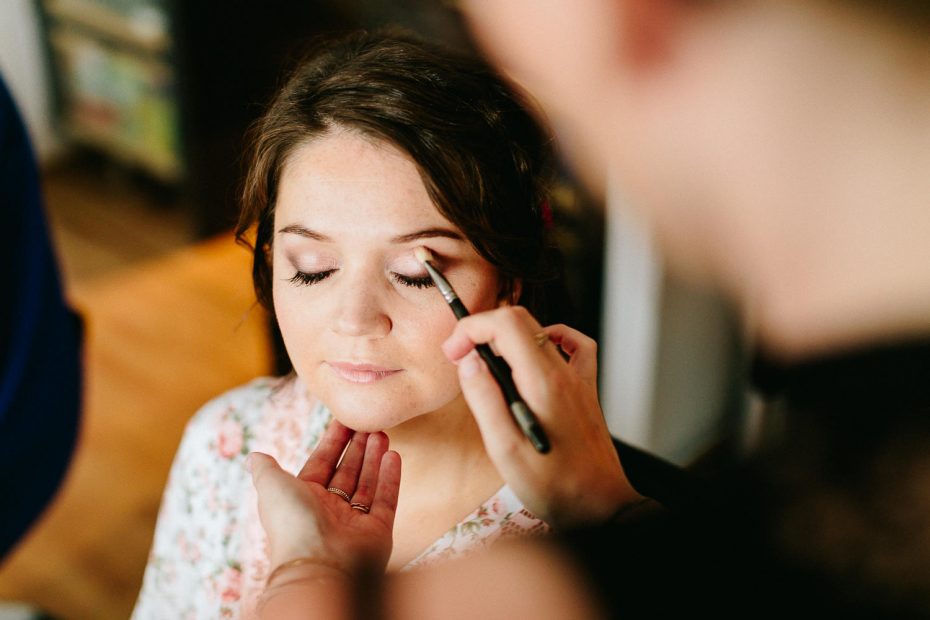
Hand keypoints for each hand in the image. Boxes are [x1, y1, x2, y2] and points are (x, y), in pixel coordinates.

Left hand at [248, 419, 401, 572]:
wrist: (318, 565)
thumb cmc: (291, 523)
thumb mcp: (271, 487)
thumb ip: (266, 468)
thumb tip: (254, 455)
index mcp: (304, 499)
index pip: (321, 463)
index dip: (332, 442)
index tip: (344, 420)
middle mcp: (329, 510)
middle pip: (346, 471)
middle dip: (357, 447)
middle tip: (369, 424)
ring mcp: (354, 521)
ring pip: (367, 483)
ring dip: (374, 458)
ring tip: (382, 433)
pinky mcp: (377, 531)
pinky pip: (385, 500)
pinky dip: (390, 479)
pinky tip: (393, 456)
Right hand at [442, 306, 640, 528]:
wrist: (601, 508)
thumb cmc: (554, 487)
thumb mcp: (505, 450)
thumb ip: (485, 400)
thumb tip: (469, 361)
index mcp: (542, 383)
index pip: (505, 324)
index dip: (471, 329)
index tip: (453, 352)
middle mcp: (564, 373)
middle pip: (520, 320)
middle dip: (482, 329)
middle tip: (461, 358)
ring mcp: (578, 380)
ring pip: (541, 331)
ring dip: (507, 335)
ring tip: (488, 362)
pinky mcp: (585, 391)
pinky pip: (575, 347)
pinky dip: (551, 339)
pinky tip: (533, 357)